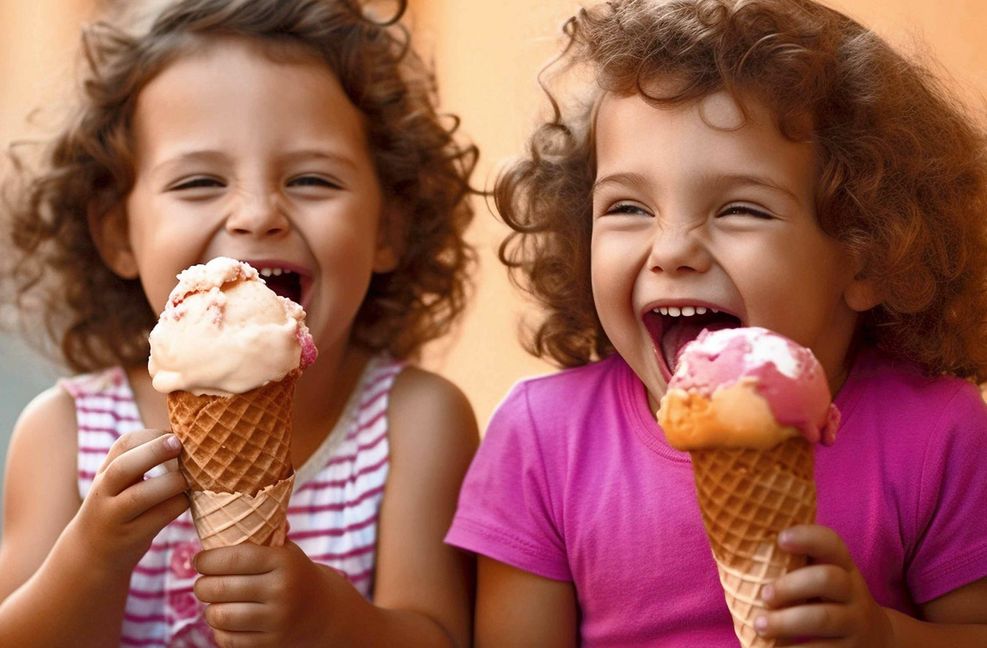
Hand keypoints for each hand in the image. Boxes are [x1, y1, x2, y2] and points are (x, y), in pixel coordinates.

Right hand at [70, 429, 188, 572]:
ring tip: (189, 478)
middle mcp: (104, 492)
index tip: (175, 435)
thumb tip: (190, 438)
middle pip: (123, 468)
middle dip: (153, 452)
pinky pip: (157, 518)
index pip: (123, 444)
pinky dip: (176, 505)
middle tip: (179, 443)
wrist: (90, 555)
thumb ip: (141, 462)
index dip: (151, 435)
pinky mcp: (130, 537)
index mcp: (105, 472)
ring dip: (169, 483)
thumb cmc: (118, 509)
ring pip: (138, 497)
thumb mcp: (118, 484)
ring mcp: (115, 516)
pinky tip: (188, 499)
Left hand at [194, 541, 358, 646]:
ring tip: (214, 602)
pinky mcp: (271, 644)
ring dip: (209, 609)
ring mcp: (277, 620)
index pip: (231, 557)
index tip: (199, 560)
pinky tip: (227, 621)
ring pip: (219, 616)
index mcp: (284, 561)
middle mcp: (282, 590)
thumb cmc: (294, 574)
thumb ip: (258, 537)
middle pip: (219, 588)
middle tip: (203, 583)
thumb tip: (221, 520)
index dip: (206, 560)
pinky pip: (227, 639)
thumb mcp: (285, 551)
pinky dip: (219, 631)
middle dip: (202, 585)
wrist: (325, 612)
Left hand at [756, 524, 894, 646]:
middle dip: (791, 585)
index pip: (831, 544)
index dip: (807, 537)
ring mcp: (855, 623)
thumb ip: (796, 564)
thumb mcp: (823, 578)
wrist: (876, 639)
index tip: (780, 539)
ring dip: (786, 622)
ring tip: (759, 625)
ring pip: (823, 618)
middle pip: (828, 579)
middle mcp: (854, 592)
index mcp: (843, 566)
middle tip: (764, 596)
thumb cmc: (830, 600)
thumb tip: (742, 550)